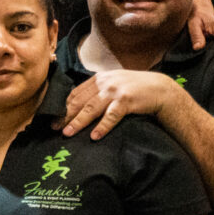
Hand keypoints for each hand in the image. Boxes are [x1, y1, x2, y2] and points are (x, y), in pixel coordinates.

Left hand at [60, 70, 177, 141]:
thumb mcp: (113, 85)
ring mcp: (115, 91)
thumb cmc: (134, 89)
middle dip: (66, 115)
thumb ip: (97, 92)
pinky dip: (102, 126)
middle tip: (55, 127)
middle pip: (80, 101)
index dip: (63, 106)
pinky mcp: (127, 100)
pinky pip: (111, 116)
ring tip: (68, 133)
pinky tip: (94, 136)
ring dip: (78, 121)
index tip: (53, 117)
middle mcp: (105, 82)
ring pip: (91, 108)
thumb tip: (77, 106)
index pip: (76, 93)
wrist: (160, 89)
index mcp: (99, 78)